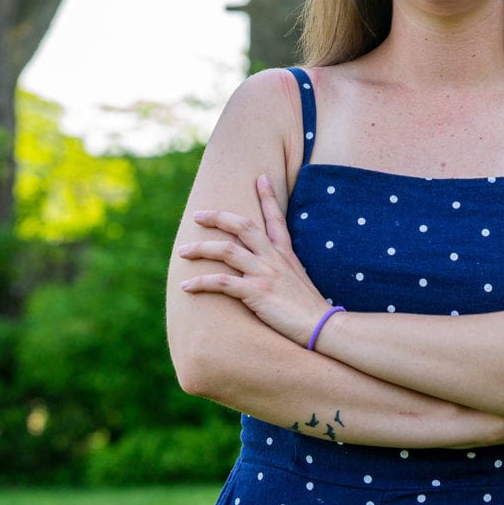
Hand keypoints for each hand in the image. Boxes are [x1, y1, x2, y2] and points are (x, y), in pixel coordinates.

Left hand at [178, 175, 329, 346]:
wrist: (321, 326)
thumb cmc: (309, 309)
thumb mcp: (300, 280)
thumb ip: (285, 268)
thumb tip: (273, 268)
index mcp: (286, 254)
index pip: (276, 218)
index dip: (268, 196)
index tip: (260, 178)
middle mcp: (274, 259)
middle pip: (243, 226)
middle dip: (218, 217)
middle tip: (197, 215)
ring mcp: (265, 274)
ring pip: (227, 250)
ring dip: (201, 248)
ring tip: (182, 252)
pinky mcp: (256, 293)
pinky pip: (222, 282)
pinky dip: (201, 282)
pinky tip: (186, 287)